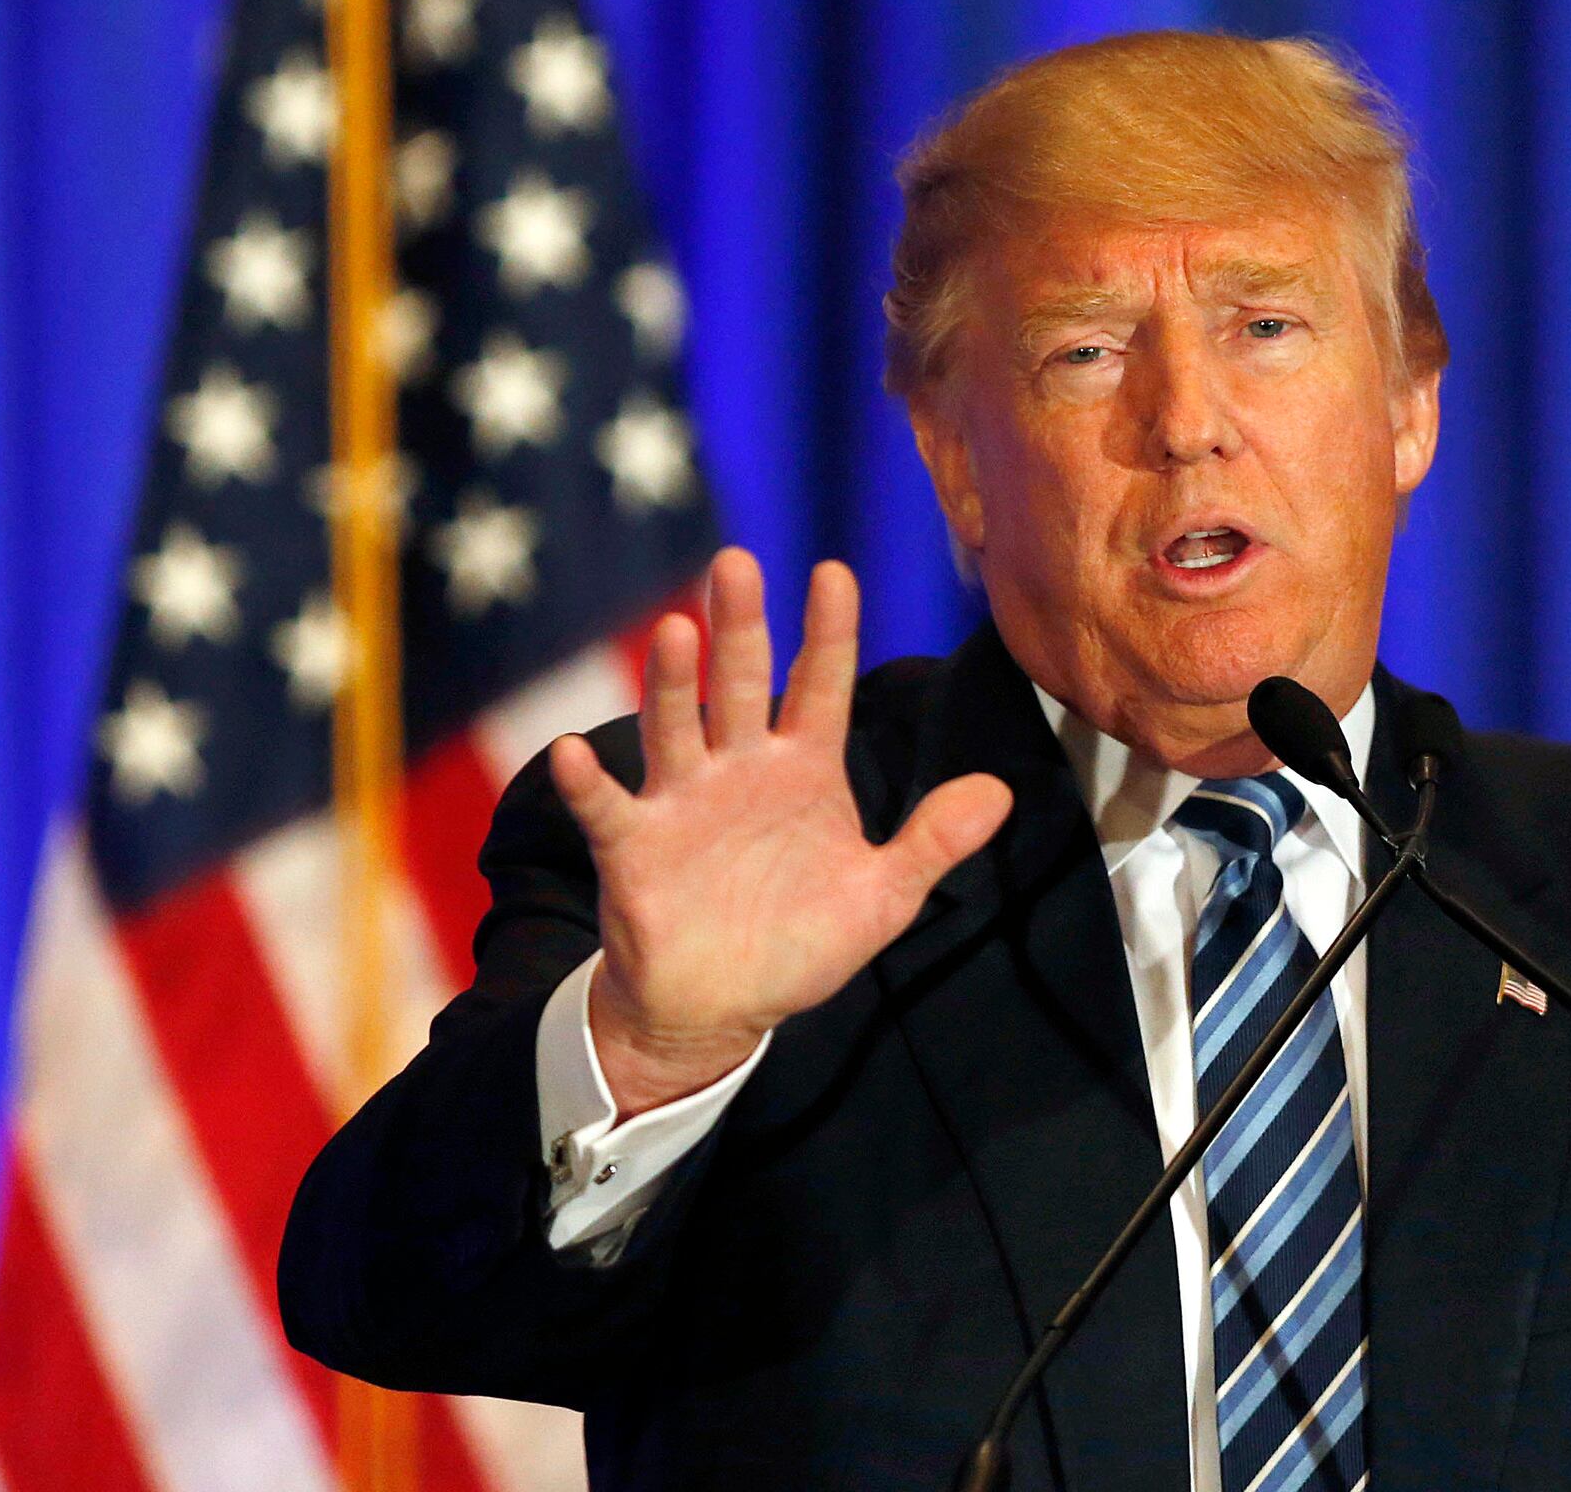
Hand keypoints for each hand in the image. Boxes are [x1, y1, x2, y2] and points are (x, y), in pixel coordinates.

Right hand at [546, 547, 1013, 1114]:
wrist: (720, 1008)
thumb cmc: (798, 943)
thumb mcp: (882, 897)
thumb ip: (934, 841)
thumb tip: (1001, 792)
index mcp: (805, 770)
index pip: (820, 685)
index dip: (828, 632)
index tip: (834, 572)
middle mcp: (740, 768)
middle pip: (739, 684)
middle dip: (740, 626)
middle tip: (737, 562)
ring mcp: (683, 802)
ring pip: (676, 728)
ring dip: (671, 683)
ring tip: (676, 632)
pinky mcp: (634, 848)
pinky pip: (606, 808)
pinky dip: (587, 783)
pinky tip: (569, 751)